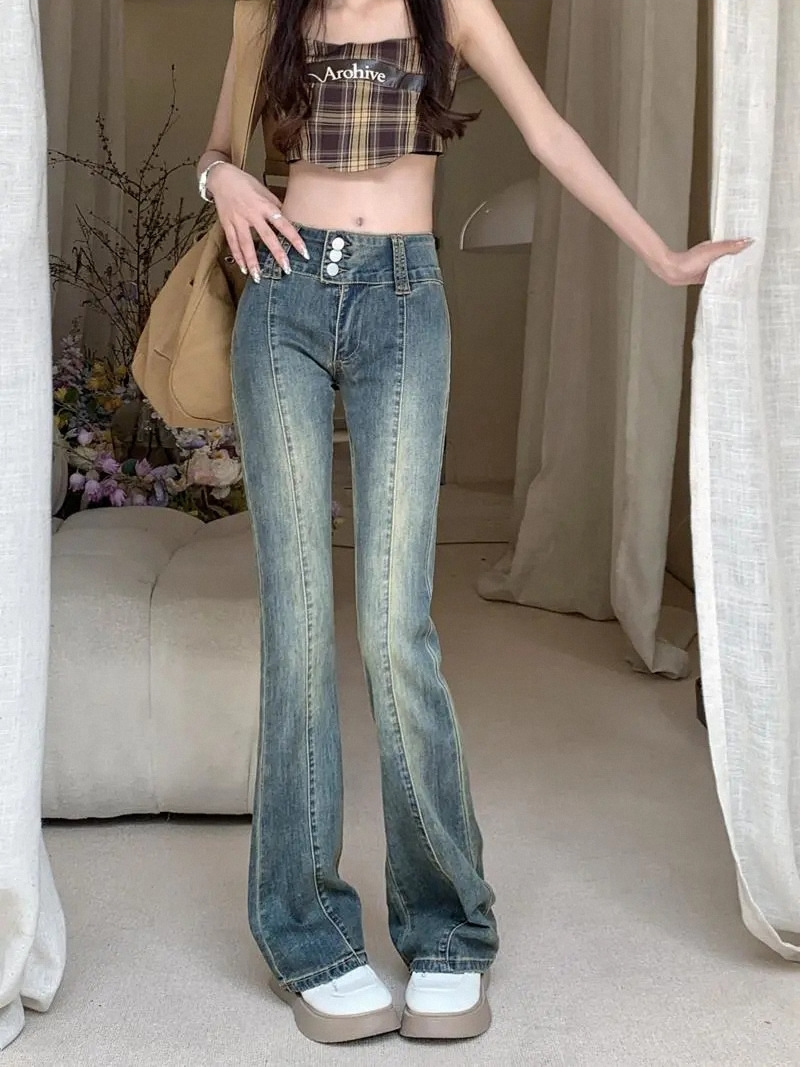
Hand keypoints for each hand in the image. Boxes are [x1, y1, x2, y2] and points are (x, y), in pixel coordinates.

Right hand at [206, 163, 308, 280]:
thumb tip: (287, 218)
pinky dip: (238, 256)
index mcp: (264, 205)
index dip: (294, 238)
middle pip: (267, 237)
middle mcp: (252, 214)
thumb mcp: (263, 190)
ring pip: (246, 244)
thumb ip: (275, 205)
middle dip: (277, 254)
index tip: (304, 252)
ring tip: (259, 277)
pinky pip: (232, 243)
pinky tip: (243, 269)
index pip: (283, 224)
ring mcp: (238, 220)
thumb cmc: (245, 182)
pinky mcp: (227, 224)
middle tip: (286, 269)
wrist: (221, 177)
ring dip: (253, 262)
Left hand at [656, 238, 754, 286]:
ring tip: (753, 274)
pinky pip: (721, 279)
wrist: (673, 273)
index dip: (747, 246)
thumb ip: (728, 247)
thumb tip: (747, 241)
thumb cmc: (688, 261)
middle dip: (746, 260)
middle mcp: (717, 257)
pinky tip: (735, 284)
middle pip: (735, 258)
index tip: (761, 246)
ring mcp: (713, 267)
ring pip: (729, 269)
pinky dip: (728, 281)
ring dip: (737, 272)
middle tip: (762, 262)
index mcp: (719, 247)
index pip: (737, 245)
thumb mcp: (711, 251)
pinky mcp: (709, 277)